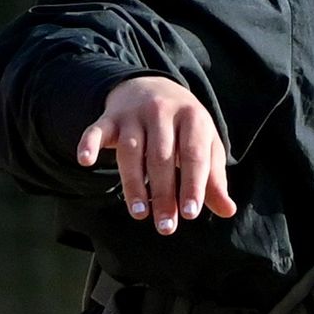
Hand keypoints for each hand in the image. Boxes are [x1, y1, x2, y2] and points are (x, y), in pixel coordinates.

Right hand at [74, 76, 236, 234]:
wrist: (151, 86)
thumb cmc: (182, 127)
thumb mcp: (204, 144)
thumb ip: (213, 178)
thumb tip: (227, 211)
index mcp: (193, 117)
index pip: (193, 155)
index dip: (192, 185)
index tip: (189, 214)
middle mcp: (163, 112)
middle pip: (161, 158)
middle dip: (163, 195)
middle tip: (165, 227)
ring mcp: (134, 114)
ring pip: (131, 151)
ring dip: (134, 184)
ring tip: (138, 213)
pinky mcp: (109, 118)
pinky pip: (97, 131)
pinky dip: (89, 144)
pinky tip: (86, 161)